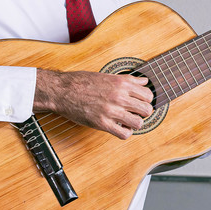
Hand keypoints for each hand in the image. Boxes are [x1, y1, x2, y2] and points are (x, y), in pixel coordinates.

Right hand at [34, 69, 153, 139]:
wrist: (62, 90)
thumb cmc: (82, 82)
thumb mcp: (108, 76)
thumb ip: (129, 79)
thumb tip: (144, 81)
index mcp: (121, 83)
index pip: (148, 94)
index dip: (146, 100)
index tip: (139, 103)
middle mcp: (118, 96)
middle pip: (147, 110)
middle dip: (143, 113)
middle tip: (135, 113)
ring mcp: (111, 110)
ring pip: (138, 123)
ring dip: (135, 124)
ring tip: (128, 121)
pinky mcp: (102, 123)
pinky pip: (124, 133)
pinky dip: (125, 133)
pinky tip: (120, 128)